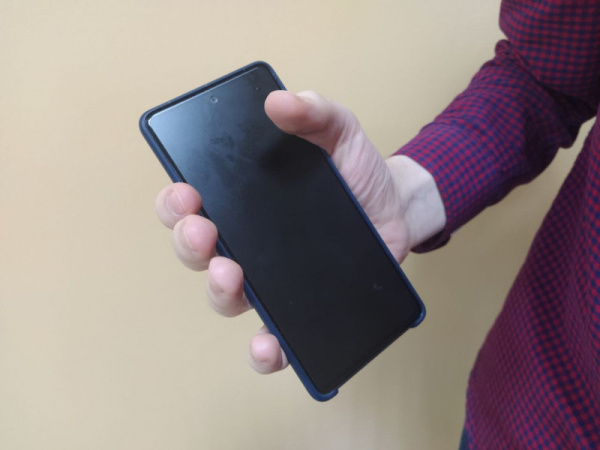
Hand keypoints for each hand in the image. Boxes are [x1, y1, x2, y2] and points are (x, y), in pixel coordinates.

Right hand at [155, 90, 444, 373]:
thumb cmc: (359, 173)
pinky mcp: (300, 310)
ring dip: (218, 290)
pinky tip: (269, 345)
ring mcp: (271, 280)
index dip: (175, 202)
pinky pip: (273, 337)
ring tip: (232, 275)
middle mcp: (247, 242)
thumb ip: (314, 112)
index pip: (191, 204)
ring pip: (225, 296)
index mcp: (243, 200)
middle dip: (189, 243)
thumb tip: (279, 102)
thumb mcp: (340, 133)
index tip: (184, 192)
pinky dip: (264, 349)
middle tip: (204, 231)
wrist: (397, 209)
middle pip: (197, 251)